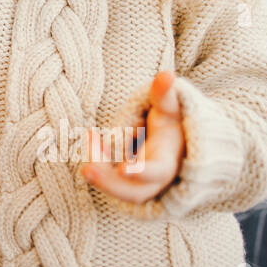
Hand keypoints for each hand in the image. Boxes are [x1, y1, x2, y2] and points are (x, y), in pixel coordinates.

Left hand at [79, 72, 186, 203]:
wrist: (180, 143)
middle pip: (133, 192)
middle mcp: (157, 179)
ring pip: (120, 190)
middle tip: (85, 168)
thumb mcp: (172, 106)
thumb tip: (167, 74)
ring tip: (90, 140)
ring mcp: (142, 185)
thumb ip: (165, 93)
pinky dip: (99, 165)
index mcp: (169, 160)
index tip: (123, 168)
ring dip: (100, 173)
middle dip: (109, 182)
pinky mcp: (129, 185)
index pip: (158, 172)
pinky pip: (112, 182)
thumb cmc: (174, 121)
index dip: (142, 173)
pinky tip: (92, 141)